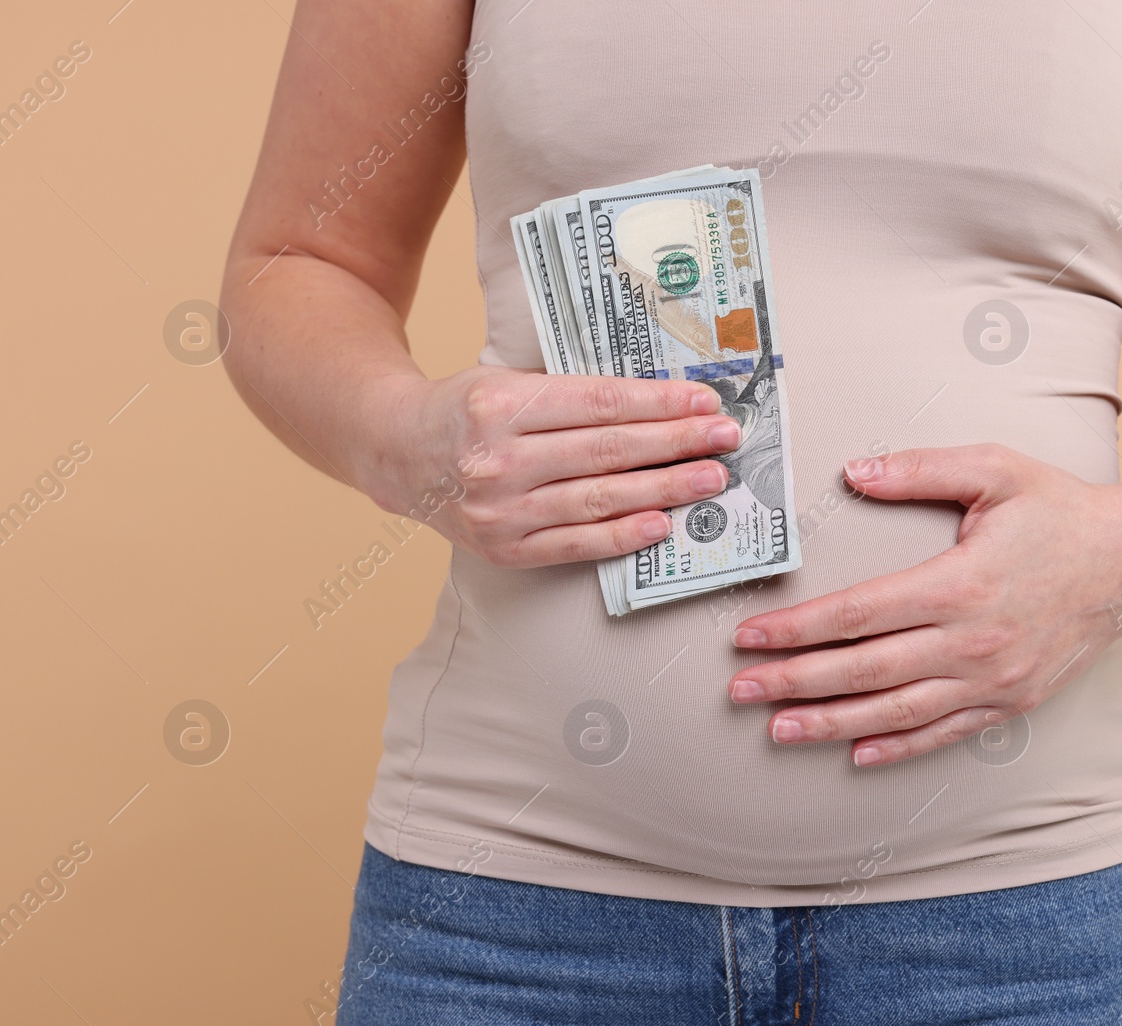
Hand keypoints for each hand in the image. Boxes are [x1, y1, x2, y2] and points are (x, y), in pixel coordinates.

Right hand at [362, 365, 741, 567]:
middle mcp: (497, 459)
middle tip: (725, 438)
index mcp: (500, 404)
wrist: (396, 452)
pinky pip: (576, 544)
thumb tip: (662, 405)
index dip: (659, 403)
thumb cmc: (465, 409)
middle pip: (607, 451)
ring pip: (599, 499)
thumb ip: (574, 395)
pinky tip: (663, 524)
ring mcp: (499, 511)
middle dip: (677, 442)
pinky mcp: (504, 549)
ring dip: (664, 489)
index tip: (705, 401)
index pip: (600, 404)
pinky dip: (623, 536)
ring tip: (710, 478)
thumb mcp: (509, 380)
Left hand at [726, 444, 1121, 766]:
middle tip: (740, 691)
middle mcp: (974, 640)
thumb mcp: (995, 469)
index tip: (750, 637)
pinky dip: (898, 746)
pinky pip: (944, 732)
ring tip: (778, 729)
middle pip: (865, 670)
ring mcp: (994, 679)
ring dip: (832, 724)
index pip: (858, 613)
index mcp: (960, 583)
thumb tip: (854, 472)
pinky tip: (856, 753)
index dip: (797, 629)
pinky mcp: (1012, 701)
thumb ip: (919, 469)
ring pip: (897, 711)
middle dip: (794, 682)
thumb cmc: (1060, 509)